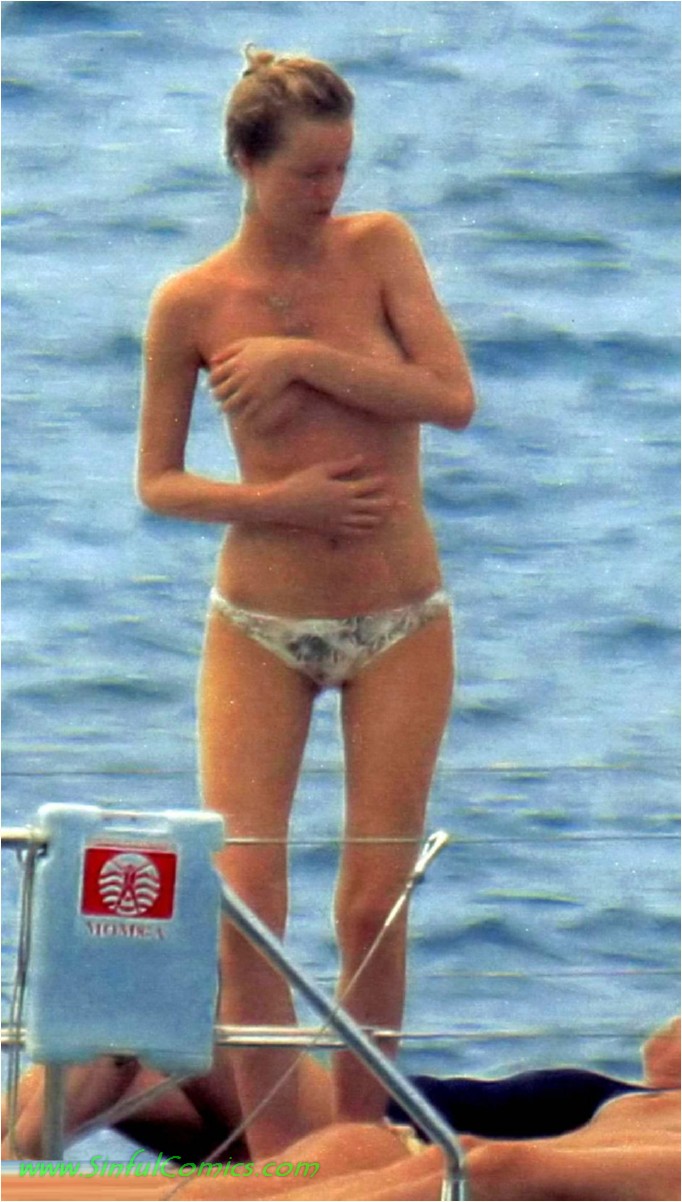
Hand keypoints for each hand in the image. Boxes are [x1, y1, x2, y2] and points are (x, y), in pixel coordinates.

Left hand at [210, 338, 301, 421]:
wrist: (291, 358)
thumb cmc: (269, 348)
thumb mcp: (248, 343)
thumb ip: (228, 350)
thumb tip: (212, 361)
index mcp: (236, 363)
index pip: (214, 378)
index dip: (210, 384)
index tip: (211, 386)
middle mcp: (241, 377)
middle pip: (219, 392)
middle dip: (216, 397)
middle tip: (216, 398)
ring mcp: (251, 389)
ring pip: (230, 405)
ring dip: (224, 408)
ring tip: (223, 409)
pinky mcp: (262, 399)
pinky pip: (246, 412)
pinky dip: (240, 416)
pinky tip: (239, 415)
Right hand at [263, 456, 397, 538]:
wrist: (282, 506)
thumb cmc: (300, 483)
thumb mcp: (320, 470)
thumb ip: (343, 465)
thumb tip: (361, 459)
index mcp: (343, 490)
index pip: (368, 486)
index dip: (379, 482)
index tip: (387, 478)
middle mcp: (345, 508)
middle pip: (374, 506)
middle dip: (388, 503)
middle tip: (401, 502)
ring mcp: (339, 521)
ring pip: (367, 521)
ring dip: (380, 518)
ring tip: (388, 515)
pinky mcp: (332, 530)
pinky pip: (355, 532)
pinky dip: (366, 530)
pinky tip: (371, 528)